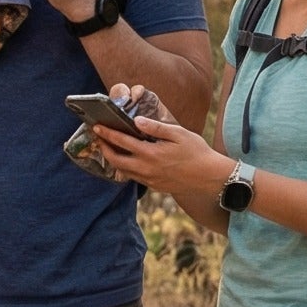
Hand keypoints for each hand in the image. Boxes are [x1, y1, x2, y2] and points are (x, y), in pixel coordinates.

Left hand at [93, 109, 234, 196]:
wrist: (209, 177)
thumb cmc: (197, 152)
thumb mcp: (179, 134)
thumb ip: (156, 127)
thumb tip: (136, 120)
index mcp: (151, 153)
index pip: (121, 141)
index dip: (107, 133)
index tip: (96, 126)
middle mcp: (146, 168)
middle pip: (115, 159)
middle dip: (104, 147)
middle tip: (98, 137)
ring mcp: (148, 179)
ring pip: (122, 170)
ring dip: (112, 158)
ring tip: (108, 147)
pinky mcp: (153, 186)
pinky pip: (132, 177)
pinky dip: (124, 167)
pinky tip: (126, 160)